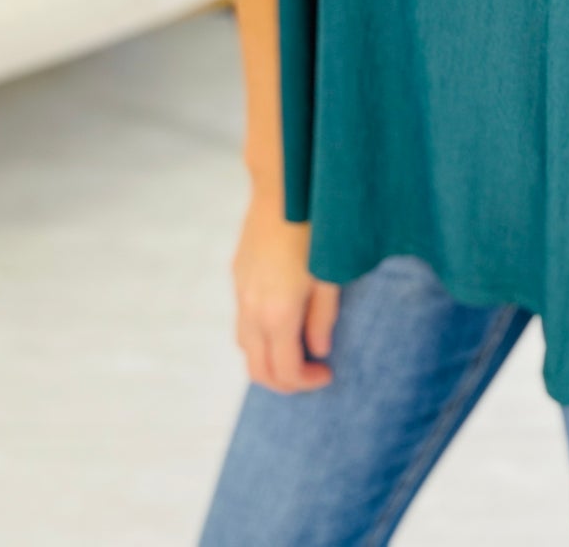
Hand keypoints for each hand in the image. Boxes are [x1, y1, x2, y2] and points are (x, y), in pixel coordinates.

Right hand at [231, 185, 340, 393]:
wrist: (284, 185)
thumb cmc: (315, 227)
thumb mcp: (330, 275)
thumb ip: (323, 317)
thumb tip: (318, 350)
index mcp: (277, 313)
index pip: (284, 370)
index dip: (306, 382)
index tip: (328, 372)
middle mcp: (252, 307)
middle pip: (257, 368)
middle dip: (284, 381)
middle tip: (311, 373)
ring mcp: (241, 290)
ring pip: (245, 344)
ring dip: (268, 358)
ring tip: (298, 348)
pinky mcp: (238, 273)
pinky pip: (243, 318)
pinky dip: (259, 334)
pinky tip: (282, 319)